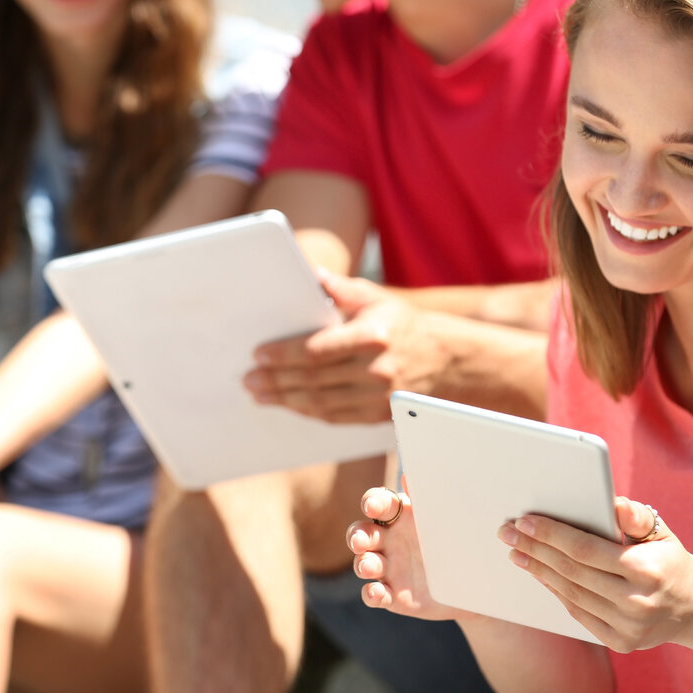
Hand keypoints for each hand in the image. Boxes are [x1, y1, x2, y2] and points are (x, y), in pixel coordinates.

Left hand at [244, 271, 451, 423]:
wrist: (444, 360)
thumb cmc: (401, 324)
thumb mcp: (376, 299)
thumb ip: (343, 289)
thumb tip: (313, 276)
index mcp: (372, 336)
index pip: (318, 350)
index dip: (284, 355)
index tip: (259, 355)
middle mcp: (376, 369)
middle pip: (314, 379)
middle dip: (276, 380)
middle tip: (248, 379)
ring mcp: (377, 397)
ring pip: (321, 402)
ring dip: (285, 399)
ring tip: (259, 394)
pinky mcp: (377, 415)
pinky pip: (334, 417)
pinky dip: (308, 411)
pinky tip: (288, 404)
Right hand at [347, 482, 466, 621]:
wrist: (474, 584)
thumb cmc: (456, 543)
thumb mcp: (446, 520)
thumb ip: (427, 500)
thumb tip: (409, 476)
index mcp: (401, 517)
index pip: (380, 504)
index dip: (372, 502)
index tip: (371, 506)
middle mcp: (389, 540)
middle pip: (362, 533)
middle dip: (357, 536)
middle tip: (360, 541)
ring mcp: (388, 568)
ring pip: (364, 563)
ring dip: (362, 564)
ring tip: (369, 566)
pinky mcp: (391, 595)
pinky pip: (374, 594)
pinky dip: (371, 594)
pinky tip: (376, 592)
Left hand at [498, 496, 692, 652]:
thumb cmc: (668, 561)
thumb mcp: (661, 532)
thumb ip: (635, 517)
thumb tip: (612, 504)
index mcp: (646, 570)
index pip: (585, 549)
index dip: (550, 535)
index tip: (523, 521)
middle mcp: (637, 602)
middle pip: (571, 571)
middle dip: (534, 549)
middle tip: (506, 532)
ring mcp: (629, 627)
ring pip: (570, 593)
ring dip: (537, 570)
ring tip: (516, 552)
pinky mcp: (621, 643)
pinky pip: (577, 613)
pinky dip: (555, 591)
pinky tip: (539, 574)